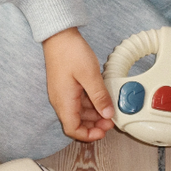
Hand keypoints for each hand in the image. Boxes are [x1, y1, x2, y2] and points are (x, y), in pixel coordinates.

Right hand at [42, 28, 114, 142]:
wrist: (58, 35)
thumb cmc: (70, 52)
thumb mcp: (90, 75)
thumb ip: (99, 96)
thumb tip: (108, 114)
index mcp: (64, 101)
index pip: (73, 129)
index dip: (88, 135)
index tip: (103, 132)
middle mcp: (61, 100)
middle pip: (77, 122)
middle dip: (94, 125)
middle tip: (111, 120)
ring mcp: (63, 93)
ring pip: (79, 112)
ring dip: (94, 114)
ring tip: (109, 108)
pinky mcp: (66, 86)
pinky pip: (78, 101)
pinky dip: (90, 103)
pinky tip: (101, 96)